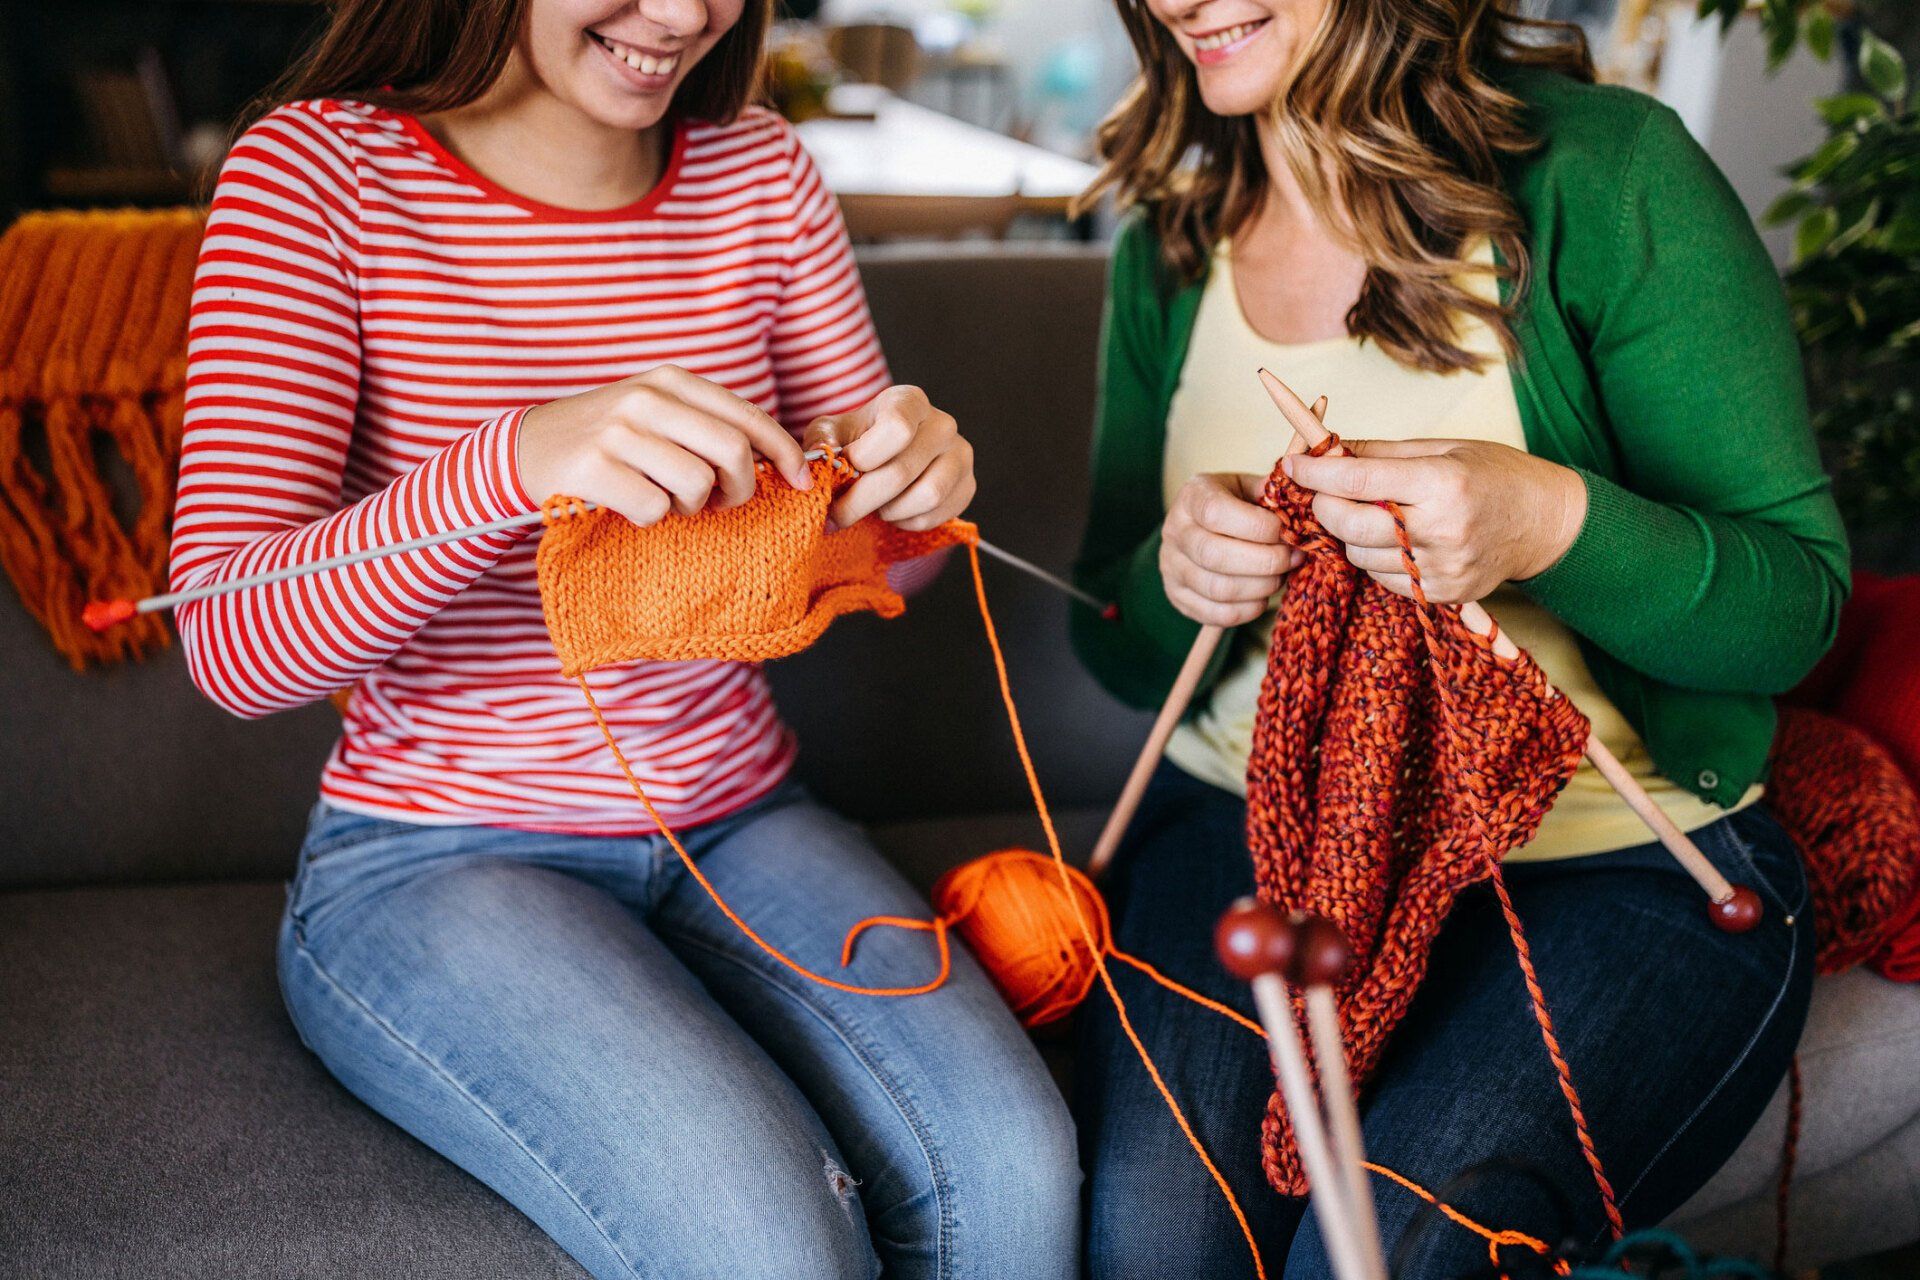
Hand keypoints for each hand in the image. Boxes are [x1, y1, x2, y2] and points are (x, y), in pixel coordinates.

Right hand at [516, 366, 809, 526]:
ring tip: (666, 500)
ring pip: (697, 484)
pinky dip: (651, 519)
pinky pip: (655, 509)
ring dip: (691, 507)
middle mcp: (646, 399)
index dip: (784, 453)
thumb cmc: (606, 439)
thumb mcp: (655, 414)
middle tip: (724, 503)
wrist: (525, 449)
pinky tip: (630, 506)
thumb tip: (777, 460)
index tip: (802, 482)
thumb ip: (706, 426)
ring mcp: (619, 433)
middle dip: (741, 488)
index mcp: (670, 381)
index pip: (747, 416)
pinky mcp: (594, 470)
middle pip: (732, 451)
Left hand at [802, 386, 974, 530]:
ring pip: (926, 497)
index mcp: (909, 401)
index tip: (845, 469)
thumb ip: (822, 442)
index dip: (865, 457)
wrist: (888, 457)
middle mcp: (942, 424)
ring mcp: (960, 455)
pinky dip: (906, 522)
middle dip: (862, 501)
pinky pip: (936, 516)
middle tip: (839, 514)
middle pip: (903, 471)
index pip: (897, 428)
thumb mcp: (831, 433)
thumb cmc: (857, 442)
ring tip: (874, 506)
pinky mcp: (968, 486)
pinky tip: (894, 512)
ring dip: (889, 511)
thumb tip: (821, 460)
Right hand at [1160, 473, 1305, 626]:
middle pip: (1215, 555)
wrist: (1199, 528)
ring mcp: (1171, 567)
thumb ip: (1269, 494)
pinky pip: (1215, 614)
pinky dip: (1247, 611)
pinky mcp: (1177, 596)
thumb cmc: (1233, 506)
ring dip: (1259, 587)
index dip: (1257, 526)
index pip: (1216, 513)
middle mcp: (1174, 531)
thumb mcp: (1247, 488)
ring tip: (1279, 578)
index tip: (1285, 531)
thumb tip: (1298, 507)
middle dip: (1265, 562)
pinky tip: (1262, 597)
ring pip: (1217, 589)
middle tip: (1292, 559)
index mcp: (1192, 497)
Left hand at [1281, 438, 1585, 603]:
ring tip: (1371, 516)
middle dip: (1324, 508)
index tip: (1292, 467)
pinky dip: (1375, 560)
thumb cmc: (1495, 475)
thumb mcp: (1442, 448)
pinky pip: (1382, 580)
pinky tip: (1394, 541)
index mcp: (1442, 482)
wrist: (1546, 523)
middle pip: (1349, 526)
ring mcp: (1442, 568)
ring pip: (1360, 557)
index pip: (1358, 481)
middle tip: (1324, 493)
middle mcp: (1442, 530)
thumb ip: (1379, 453)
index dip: (1315, 474)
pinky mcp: (1443, 594)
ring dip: (1350, 537)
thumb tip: (1323, 449)